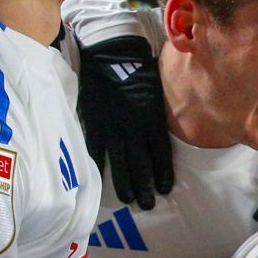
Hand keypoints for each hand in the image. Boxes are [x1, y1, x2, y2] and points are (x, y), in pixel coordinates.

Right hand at [75, 34, 174, 208]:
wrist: (111, 52)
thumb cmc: (138, 68)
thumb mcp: (157, 92)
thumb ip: (158, 114)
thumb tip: (160, 133)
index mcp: (152, 118)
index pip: (160, 153)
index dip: (162, 173)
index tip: (164, 189)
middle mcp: (135, 127)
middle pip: (141, 164)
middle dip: (145, 187)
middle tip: (148, 205)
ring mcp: (112, 126)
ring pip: (120, 163)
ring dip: (126, 184)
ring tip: (129, 200)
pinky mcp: (93, 122)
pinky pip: (96, 150)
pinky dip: (98, 167)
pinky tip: (98, 182)